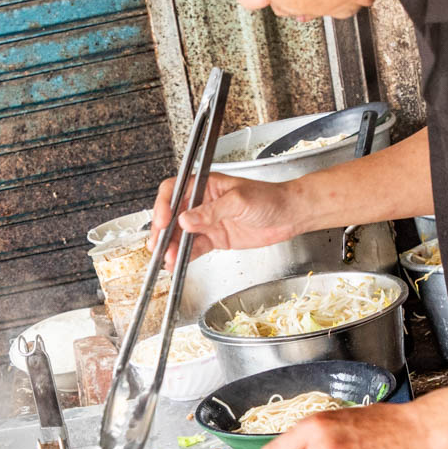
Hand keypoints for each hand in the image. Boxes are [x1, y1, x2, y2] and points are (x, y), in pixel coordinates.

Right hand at [149, 173, 300, 268]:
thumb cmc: (270, 197)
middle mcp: (203, 203)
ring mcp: (208, 222)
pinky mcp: (215, 239)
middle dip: (163, 230)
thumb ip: (212, 211)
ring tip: (167, 258)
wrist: (290, 215)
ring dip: (172, 247)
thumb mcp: (239, 200)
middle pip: (173, 215)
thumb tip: (187, 219)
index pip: (175, 190)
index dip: (164, 204)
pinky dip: (184, 256)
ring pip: (181, 235)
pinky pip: (194, 248)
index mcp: (205, 185)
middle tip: (158, 244)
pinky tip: (176, 263)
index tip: (163, 220)